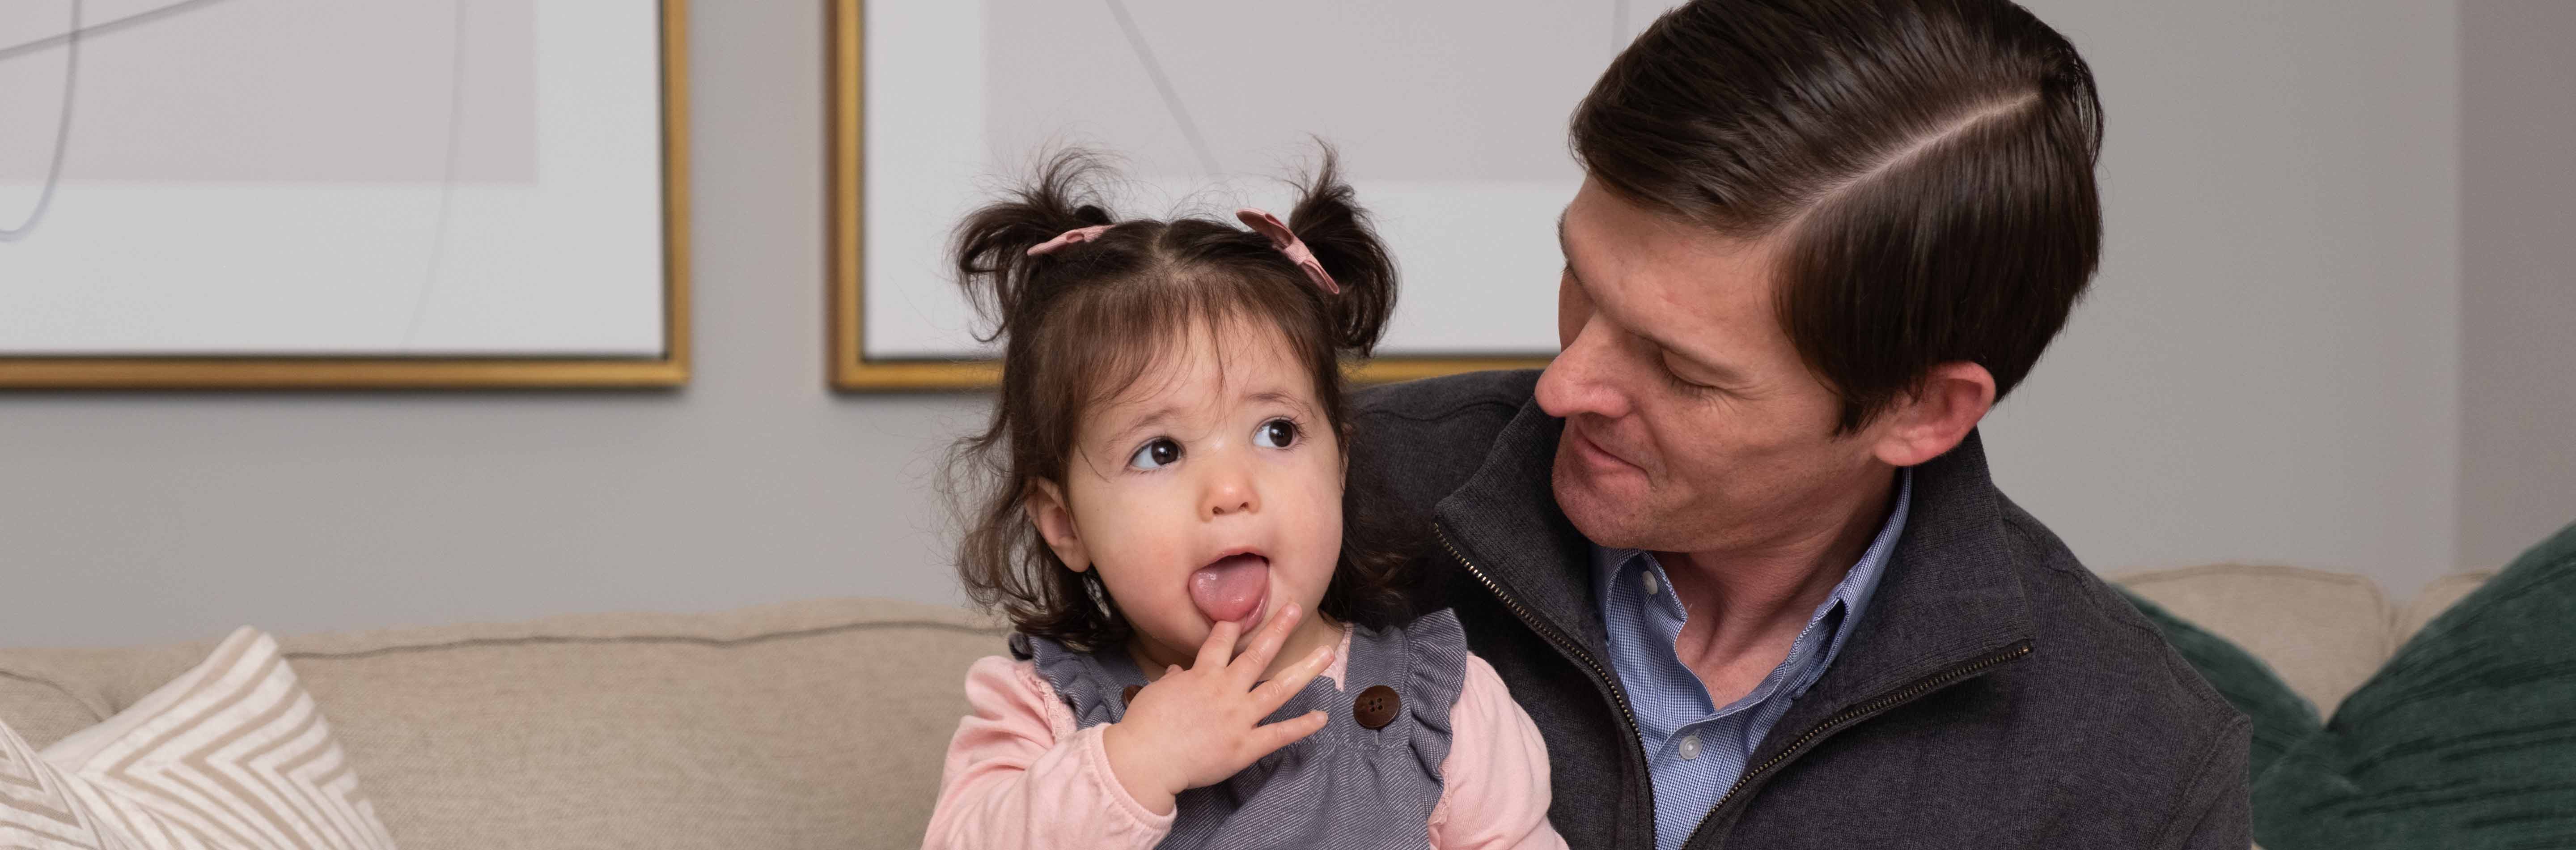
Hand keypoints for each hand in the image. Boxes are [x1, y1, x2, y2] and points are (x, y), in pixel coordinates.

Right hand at [1100, 604, 1335, 814]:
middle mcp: (1226, 691)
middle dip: (1278, 629)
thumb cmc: (1145, 726)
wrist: (1147, 761)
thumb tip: (1178, 672)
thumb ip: (1173, 681)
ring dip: (1304, 670)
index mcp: (1202, 676)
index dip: (1233, 625)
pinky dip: (1302, 727)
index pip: (1220, 641)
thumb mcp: (1156, 694)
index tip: (1244, 614)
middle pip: (1258, 654)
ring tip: (1327, 654)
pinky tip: (1322, 718)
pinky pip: (1279, 734)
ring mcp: (1239, 717)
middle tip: (1296, 608)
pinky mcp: (1246, 746)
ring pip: (1278, 689)